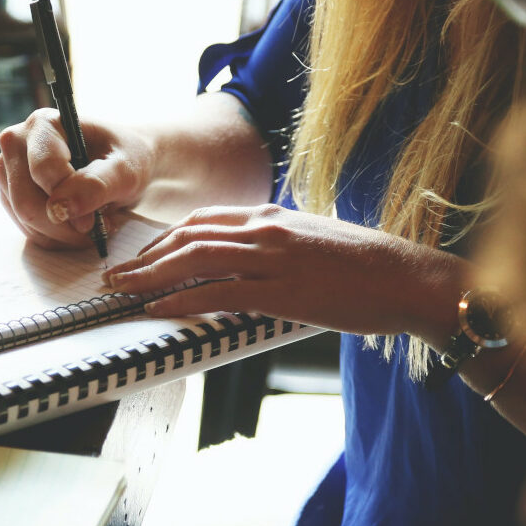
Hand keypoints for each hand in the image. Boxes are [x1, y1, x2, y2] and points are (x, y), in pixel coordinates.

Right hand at [0, 109, 153, 249]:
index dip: (69, 200)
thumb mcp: (125, 170)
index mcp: (44, 124)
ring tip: (92, 223)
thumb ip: (96, 185)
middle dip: (64, 225)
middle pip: (26, 201)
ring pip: (24, 220)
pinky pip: (27, 229)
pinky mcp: (11, 194)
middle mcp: (17, 143)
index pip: (43, 170)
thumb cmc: (126, 158)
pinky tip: (77, 226)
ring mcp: (9, 170)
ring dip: (62, 234)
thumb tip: (60, 208)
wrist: (121, 163)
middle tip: (96, 227)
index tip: (95, 219)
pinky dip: (55, 237)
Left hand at [102, 205, 465, 337]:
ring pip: (194, 260)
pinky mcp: (282, 290)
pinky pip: (218, 293)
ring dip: (150, 276)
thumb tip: (251, 262)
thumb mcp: (314, 241)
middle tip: (117, 275)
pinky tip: (158, 310)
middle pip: (188, 236)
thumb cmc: (368, 267)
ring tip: (123, 291)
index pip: (203, 220)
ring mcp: (272, 258)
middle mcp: (266, 229)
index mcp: (273, 216)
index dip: (165, 238)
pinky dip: (181, 300)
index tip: (143, 256)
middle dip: (145, 257)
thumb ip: (278, 246)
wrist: (408, 278)